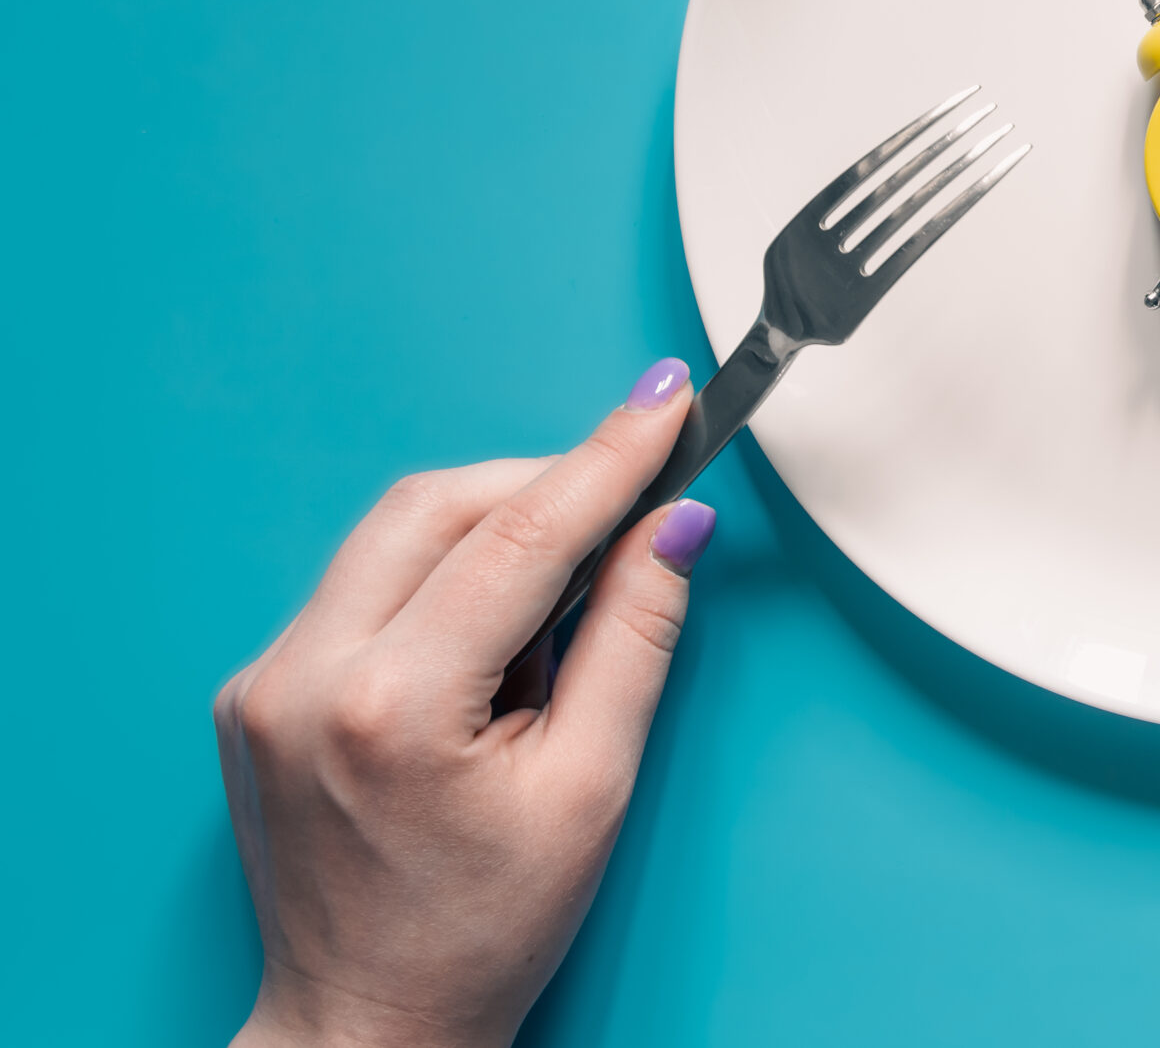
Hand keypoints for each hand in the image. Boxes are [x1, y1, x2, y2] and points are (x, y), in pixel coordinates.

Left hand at [215, 359, 720, 1047]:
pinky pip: (362, 585)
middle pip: (440, 505)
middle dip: (546, 481)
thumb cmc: (483, 929)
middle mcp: (306, 676)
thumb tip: (673, 527)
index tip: (666, 403)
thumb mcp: (592, 787)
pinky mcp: (256, 689)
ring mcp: (265, 680)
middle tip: (636, 481)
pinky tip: (492, 640)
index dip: (607, 460)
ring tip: (569, 589)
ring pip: (395, 533)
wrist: (367, 1020)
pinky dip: (441, 577)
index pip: (520, 535)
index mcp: (393, 706)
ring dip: (494, 525)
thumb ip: (634, 639)